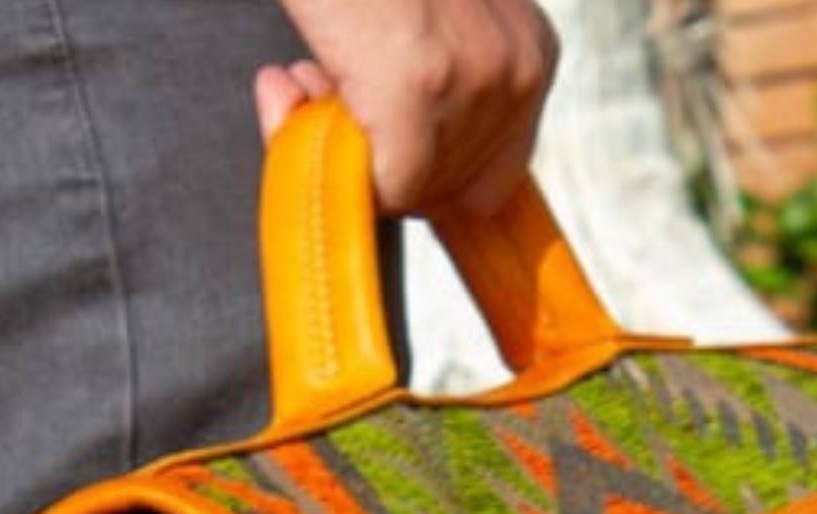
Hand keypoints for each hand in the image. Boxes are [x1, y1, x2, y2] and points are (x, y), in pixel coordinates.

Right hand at [258, 0, 557, 216]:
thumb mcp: (432, 20)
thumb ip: (437, 87)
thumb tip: (390, 164)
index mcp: (531, 53)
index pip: (491, 180)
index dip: (422, 172)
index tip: (369, 133)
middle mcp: (519, 70)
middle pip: (449, 190)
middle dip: (379, 153)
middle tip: (321, 85)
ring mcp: (474, 81)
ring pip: (411, 188)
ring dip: (341, 141)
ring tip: (308, 68)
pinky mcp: (418, 87)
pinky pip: (382, 183)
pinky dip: (320, 154)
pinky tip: (285, 89)